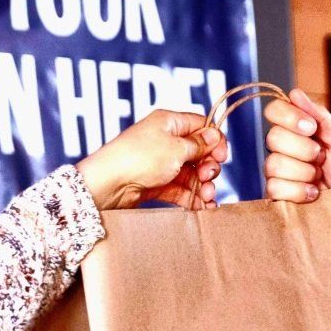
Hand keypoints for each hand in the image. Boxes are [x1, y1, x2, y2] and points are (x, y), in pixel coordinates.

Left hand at [76, 110, 230, 211]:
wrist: (108, 184)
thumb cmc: (138, 158)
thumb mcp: (176, 148)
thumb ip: (199, 144)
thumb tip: (215, 136)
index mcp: (169, 123)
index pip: (201, 126)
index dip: (214, 141)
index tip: (222, 156)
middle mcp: (165, 141)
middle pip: (199, 152)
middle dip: (209, 167)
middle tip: (208, 177)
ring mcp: (161, 164)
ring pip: (191, 173)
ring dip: (203, 185)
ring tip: (207, 197)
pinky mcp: (156, 184)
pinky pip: (180, 189)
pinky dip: (193, 197)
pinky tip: (203, 207)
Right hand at [261, 87, 330, 201]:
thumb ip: (320, 116)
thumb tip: (295, 93)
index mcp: (296, 129)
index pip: (273, 111)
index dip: (289, 117)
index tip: (312, 128)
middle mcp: (282, 148)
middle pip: (272, 138)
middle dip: (304, 149)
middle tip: (322, 158)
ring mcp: (278, 172)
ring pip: (274, 164)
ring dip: (304, 172)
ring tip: (319, 177)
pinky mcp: (278, 195)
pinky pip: (275, 187)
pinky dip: (299, 191)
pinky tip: (313, 193)